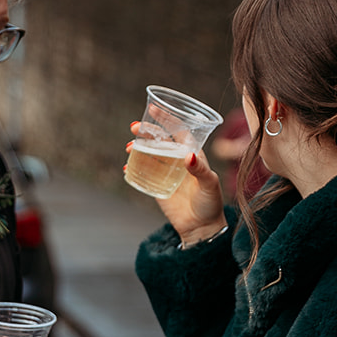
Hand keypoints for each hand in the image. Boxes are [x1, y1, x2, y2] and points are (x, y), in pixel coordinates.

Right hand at [126, 125, 225, 243]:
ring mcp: (166, 171)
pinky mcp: (157, 184)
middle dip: (146, 131)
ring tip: (129, 147)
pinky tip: (126, 167)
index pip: (178, 130)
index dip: (166, 118)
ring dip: (138, 147)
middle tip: (133, 127)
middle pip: (160, 139)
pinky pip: (142, 172)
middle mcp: (178, 159)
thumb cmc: (210, 204)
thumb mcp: (209, 185)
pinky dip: (133, 167)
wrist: (201, 227)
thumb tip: (189, 156)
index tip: (154, 108)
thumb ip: (200, 170)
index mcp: (192, 153)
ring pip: (149, 153)